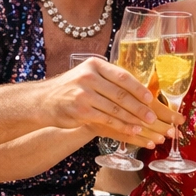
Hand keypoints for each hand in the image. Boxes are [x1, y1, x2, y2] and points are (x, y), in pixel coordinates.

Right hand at [49, 57, 181, 144]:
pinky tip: (132, 130)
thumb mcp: (88, 75)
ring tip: (145, 125)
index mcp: (95, 65)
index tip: (151, 98)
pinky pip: (107, 120)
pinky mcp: (81, 111)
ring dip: (133, 119)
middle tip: (152, 116)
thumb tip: (139, 87)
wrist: (44, 100)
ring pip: (115, 108)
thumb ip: (108, 79)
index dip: (138, 88)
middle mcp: (89, 77)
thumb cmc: (71, 88)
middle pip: (120, 94)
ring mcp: (84, 94)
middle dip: (139, 107)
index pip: (122, 76)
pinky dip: (121, 126)